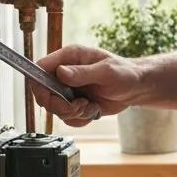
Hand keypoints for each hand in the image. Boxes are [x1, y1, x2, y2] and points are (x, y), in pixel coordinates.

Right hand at [30, 44, 144, 126]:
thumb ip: (83, 72)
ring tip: (90, 106)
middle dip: (60, 106)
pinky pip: (67, 118)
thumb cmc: (125, 73)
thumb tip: (61, 72)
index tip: (52, 98)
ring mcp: (69, 89)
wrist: (136, 88)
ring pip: (55, 109)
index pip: (41, 69)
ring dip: (72, 113)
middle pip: (44, 93)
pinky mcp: (74, 103)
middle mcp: (65, 73)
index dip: (40, 85)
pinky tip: (93, 110)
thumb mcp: (106, 71)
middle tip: (79, 106)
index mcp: (70, 57)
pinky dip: (79, 119)